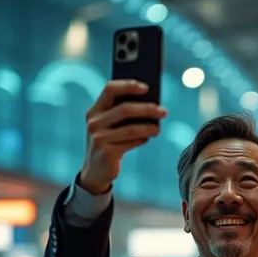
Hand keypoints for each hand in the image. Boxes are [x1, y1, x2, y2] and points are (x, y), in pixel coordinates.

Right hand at [80, 80, 166, 194]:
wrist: (95, 170)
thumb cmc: (109, 142)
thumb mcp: (110, 125)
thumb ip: (123, 113)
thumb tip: (152, 104)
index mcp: (94, 110)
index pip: (110, 89)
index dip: (128, 85)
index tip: (147, 88)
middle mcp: (94, 122)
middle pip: (124, 109)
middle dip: (147, 109)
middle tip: (164, 112)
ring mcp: (98, 138)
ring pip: (130, 128)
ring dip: (148, 128)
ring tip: (158, 129)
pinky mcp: (106, 153)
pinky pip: (130, 143)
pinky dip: (141, 140)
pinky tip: (147, 139)